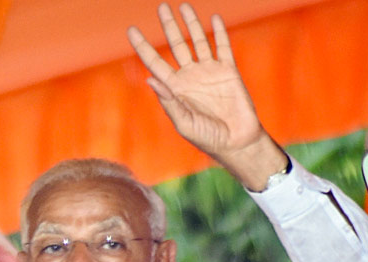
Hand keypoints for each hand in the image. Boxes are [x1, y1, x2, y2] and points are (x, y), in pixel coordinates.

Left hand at [128, 3, 286, 189]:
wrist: (237, 142)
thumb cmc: (207, 138)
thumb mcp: (184, 123)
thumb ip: (169, 102)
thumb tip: (150, 79)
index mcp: (174, 88)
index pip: (154, 62)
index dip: (142, 46)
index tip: (131, 30)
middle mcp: (189, 76)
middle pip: (176, 45)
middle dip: (168, 26)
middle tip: (161, 6)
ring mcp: (209, 72)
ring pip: (198, 41)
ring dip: (191, 24)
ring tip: (183, 6)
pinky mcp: (228, 71)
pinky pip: (222, 47)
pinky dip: (219, 32)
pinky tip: (213, 18)